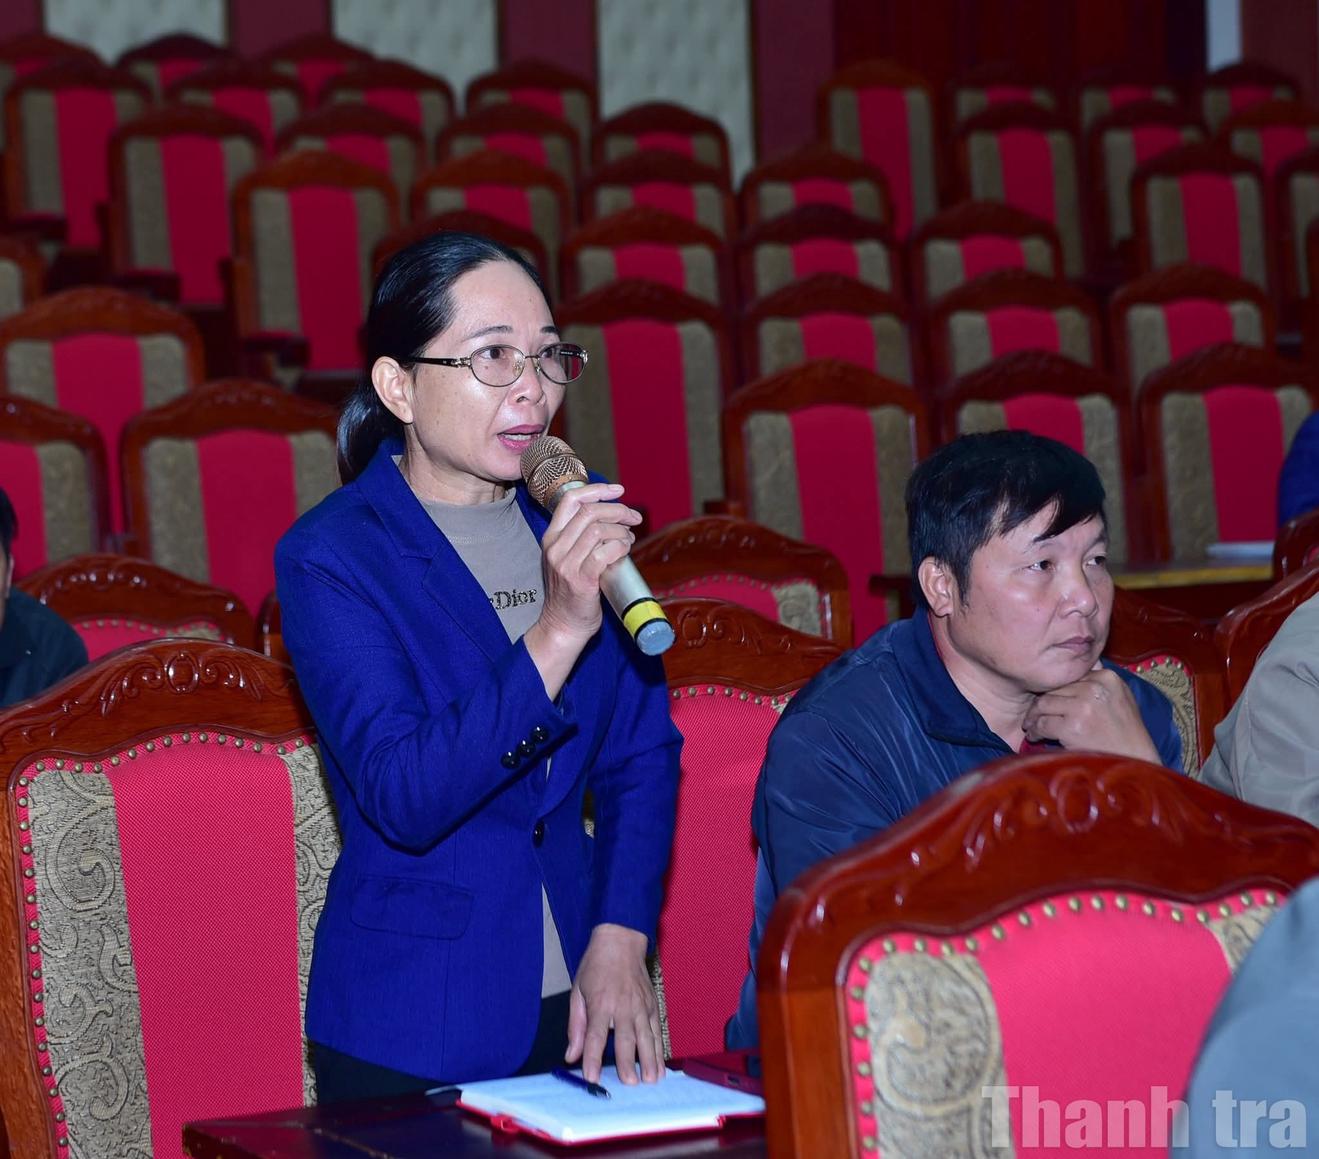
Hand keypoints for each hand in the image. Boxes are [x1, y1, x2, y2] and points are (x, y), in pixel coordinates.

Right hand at [524, 484, 642, 696]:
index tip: (618, 490)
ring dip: (622, 531)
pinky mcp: (580, 580)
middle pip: (590, 512)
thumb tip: (616, 519)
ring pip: (599, 530)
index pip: (570, 499)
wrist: (563, 626)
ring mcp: (566, 564)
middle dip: (619, 510)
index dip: (597, 490)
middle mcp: (555, 547)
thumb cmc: (572, 593)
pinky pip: (605, 552)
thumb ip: (583, 538)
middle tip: (634, 519)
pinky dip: (620, 547)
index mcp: (551, 538)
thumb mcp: (569, 559)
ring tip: (629, 540)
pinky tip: (625, 552)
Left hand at [565, 923, 663, 1084]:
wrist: (621, 940)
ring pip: (647, 1037)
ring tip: (651, 1080)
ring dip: (650, 1059)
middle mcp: (623, 1006)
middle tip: (629, 1083)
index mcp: (601, 1003)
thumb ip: (576, 1026)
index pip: (596, 1036)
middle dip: (628, 1063)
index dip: (593, 1058)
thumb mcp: (578, 991)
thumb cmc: (596, 966)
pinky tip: (661, 1064)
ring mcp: (641, 1005)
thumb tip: (571, 1055)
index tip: (592, 1078)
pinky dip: (660, 1048)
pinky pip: (657, 1030)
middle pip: (626, 1039)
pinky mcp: (652, 1004)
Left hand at [1022, 664, 1161, 762]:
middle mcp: (1094, 687)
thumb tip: (1076, 665)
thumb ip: (1099, 682)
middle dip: (1040, 703)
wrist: (1137, 761)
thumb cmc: (1128, 733)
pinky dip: (1035, 731)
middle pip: (1054, 689)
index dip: (1056, 690)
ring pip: (1043, 704)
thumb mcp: (1121, 697)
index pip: (1070, 677)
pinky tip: (1035, 736)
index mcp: (1107, 677)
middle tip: (1032, 715)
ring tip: (1031, 726)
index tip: (1048, 700)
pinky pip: (1042, 724)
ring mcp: (1083, 706)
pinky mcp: (1072, 726)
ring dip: (1033, 717)